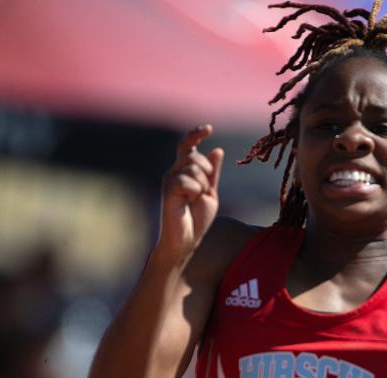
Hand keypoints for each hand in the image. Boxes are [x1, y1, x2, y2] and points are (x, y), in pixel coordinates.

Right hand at [159, 124, 223, 259]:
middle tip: (204, 191)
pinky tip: (188, 202)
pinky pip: (188, 181)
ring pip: (193, 168)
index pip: (188, 145)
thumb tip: (218, 150)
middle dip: (207, 170)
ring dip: (202, 186)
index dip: (196, 134)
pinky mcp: (168, 189)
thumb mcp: (210, 193)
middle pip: (194, 155)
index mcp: (184, 171)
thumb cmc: (197, 219)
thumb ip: (213, 173)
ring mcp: (170, 179)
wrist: (187, 240)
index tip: (208, 128)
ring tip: (194, 200)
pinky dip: (195, 192)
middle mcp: (174, 172)